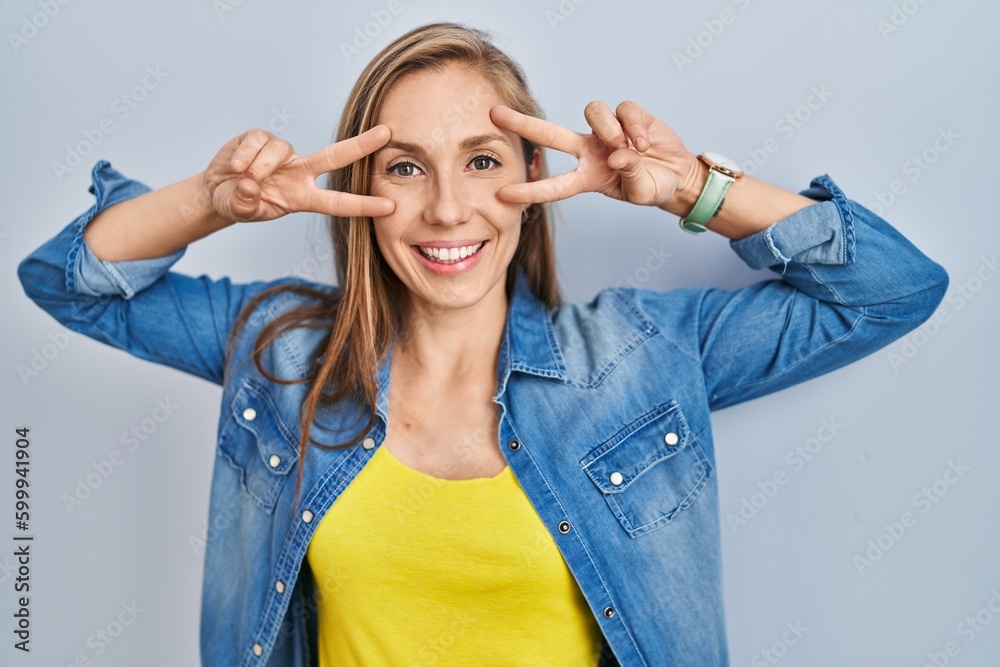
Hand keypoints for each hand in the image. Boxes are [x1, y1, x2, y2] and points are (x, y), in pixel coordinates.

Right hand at [201, 126, 394, 221]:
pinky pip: (259, 141)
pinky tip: (236, 166)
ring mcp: (283, 153)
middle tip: (387, 134)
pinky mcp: (262, 137)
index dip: (363, 205)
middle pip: (335, 157)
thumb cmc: (238, 202)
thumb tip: (250, 185)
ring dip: (258, 167)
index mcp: (302, 197)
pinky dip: (246, 155)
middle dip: (361, 145)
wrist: (216, 188)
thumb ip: (246, 203)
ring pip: (279, 151)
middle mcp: (299, 172)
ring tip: (243, 179)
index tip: (390, 206)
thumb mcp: (241, 210)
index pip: (338, 203)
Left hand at [490, 101, 699, 209]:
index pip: (554, 186)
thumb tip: (619, 153)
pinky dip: (635, 127)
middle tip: (494, 114)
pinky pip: (624, 110)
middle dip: (523, 124)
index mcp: (588, 177)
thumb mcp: (641, 191)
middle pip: (550, 134)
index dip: (530, 191)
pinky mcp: (629, 115)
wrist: (678, 175)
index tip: (503, 195)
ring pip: (593, 113)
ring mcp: (608, 131)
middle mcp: (591, 151)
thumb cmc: (652, 186)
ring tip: (631, 148)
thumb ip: (630, 174)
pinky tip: (645, 142)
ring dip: (610, 129)